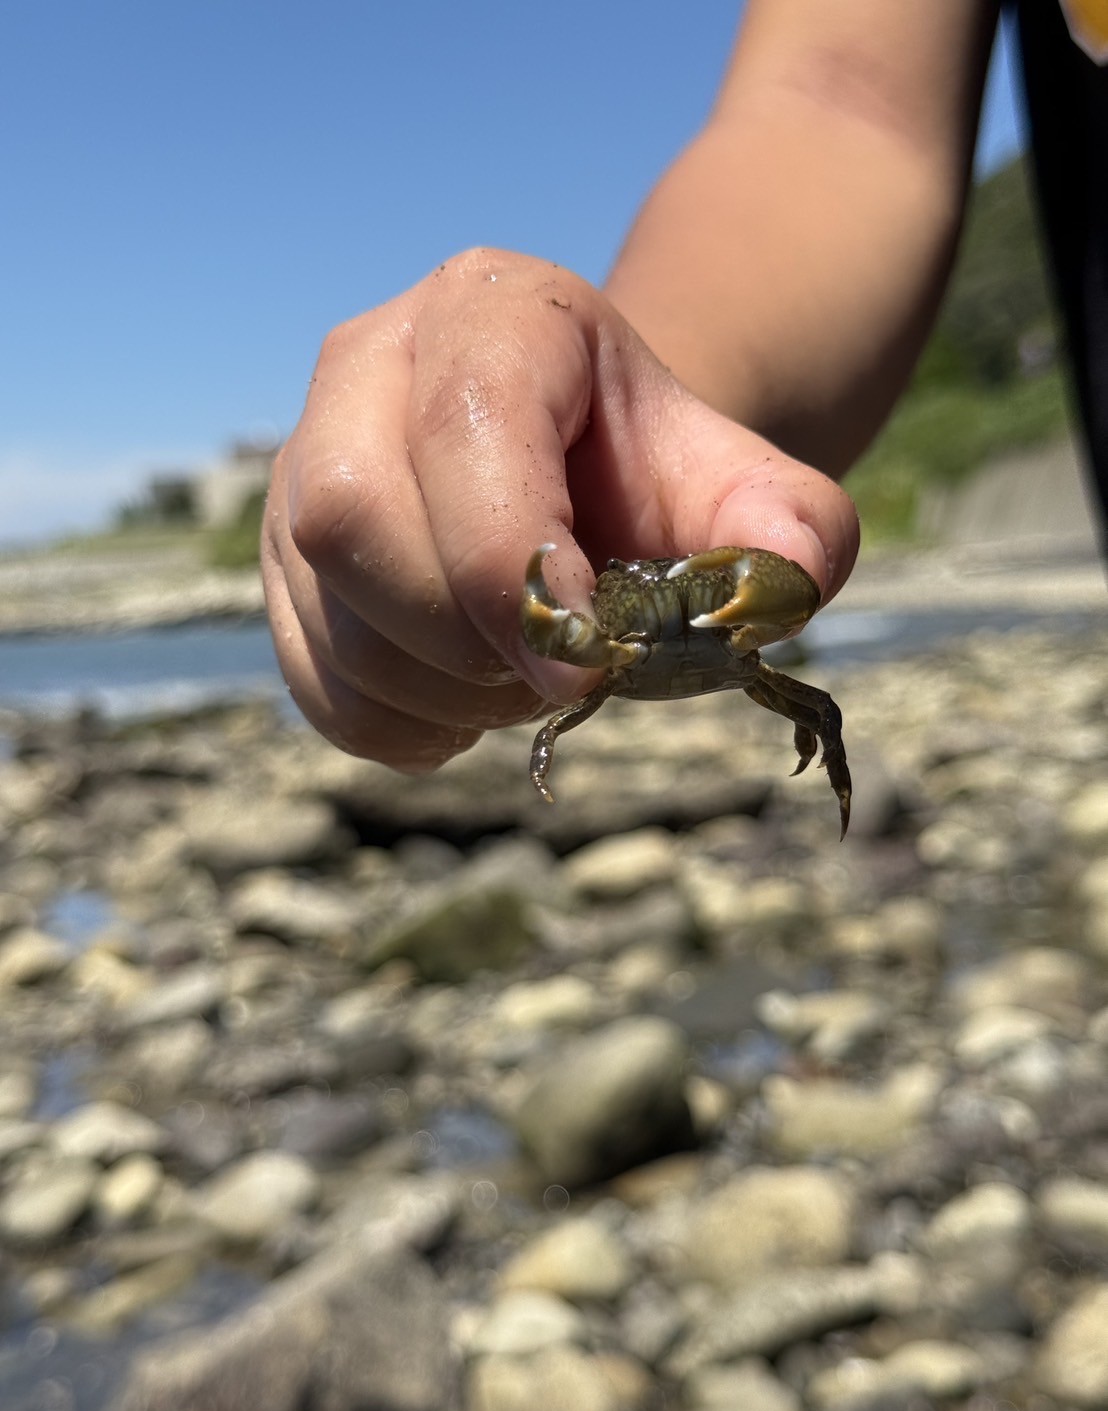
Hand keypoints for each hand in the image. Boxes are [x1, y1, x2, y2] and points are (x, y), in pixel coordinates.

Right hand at [262, 248, 858, 770]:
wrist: (580, 477)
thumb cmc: (652, 477)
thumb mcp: (742, 484)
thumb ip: (788, 527)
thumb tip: (786, 586)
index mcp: (488, 314)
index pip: (461, 427)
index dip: (512, 560)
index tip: (587, 660)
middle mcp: (365, 368)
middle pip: (354, 521)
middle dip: (471, 638)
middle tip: (565, 669)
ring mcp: (302, 466)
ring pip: (332, 617)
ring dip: (449, 691)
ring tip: (527, 673)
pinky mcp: (283, 563)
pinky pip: (318, 684)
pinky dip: (408, 726)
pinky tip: (472, 696)